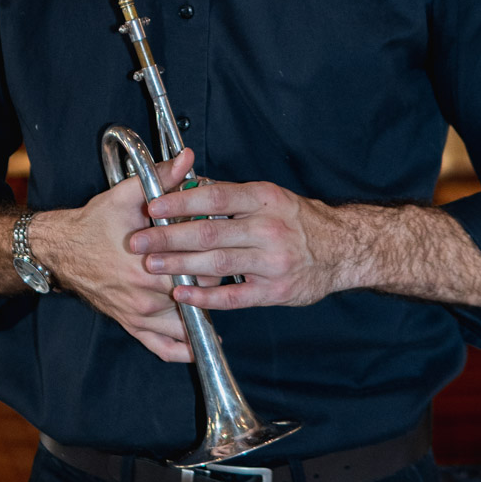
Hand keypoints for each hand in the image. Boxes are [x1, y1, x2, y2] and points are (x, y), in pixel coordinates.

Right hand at [32, 149, 201, 362]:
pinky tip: (198, 342)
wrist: (62, 249)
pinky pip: (163, 347)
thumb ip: (160, 178)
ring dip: (201, 311)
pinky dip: (183, 348)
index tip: (220, 242)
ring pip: (187, 323)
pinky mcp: (131, 325)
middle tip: (219, 265)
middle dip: (210, 279)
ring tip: (213, 298)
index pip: (202, 266)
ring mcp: (139, 314)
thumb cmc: (95, 223)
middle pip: (199, 294)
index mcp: (148, 263)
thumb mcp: (126, 195)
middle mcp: (146, 295)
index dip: (215, 253)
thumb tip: (187, 159)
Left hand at [129, 178, 344, 309]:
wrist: (342, 249)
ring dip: (180, 265)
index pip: (215, 196)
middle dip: (168, 237)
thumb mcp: (268, 196)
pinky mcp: (275, 291)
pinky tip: (183, 295)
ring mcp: (272, 262)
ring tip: (153, 265)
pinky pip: (234, 296)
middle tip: (138, 240)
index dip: (180, 201)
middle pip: (210, 231)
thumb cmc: (298, 219)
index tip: (152, 206)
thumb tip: (186, 184)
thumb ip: (229, 193)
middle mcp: (268, 229)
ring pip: (218, 264)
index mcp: (264, 199)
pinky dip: (206, 297)